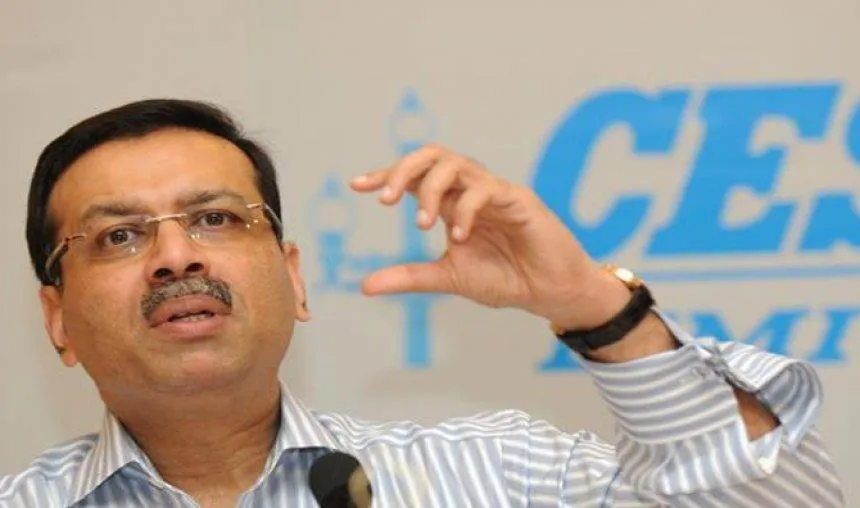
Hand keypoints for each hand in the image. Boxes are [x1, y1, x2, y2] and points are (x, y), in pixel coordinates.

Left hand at [350, 144, 630, 329]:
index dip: (386, 175)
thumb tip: (364, 286)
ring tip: (421, 222)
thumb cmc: (506, 279)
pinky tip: (459, 235)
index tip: (356, 186)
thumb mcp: (448, 277)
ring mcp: (494, 191)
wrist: (549, 293)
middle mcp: (470, 191)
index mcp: (452, 204)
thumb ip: (410, 276)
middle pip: (432, 156)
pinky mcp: (518, 199)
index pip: (415, 177)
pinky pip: (485, 189)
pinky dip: (465, 209)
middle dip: (403, 170)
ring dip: (430, 189)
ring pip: (456, 165)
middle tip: (384, 199)